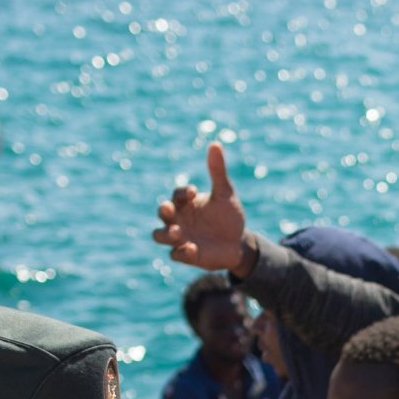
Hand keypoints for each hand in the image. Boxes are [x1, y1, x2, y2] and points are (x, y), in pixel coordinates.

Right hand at [154, 143, 248, 273]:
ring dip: (166, 234)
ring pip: (159, 235)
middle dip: (164, 211)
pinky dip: (181, 252)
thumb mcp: (225, 193)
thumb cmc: (228, 216)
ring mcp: (180, 238)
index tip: (194, 191)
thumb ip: (217, 171)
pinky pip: (175, 255)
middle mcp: (179, 219)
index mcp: (186, 203)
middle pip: (161, 213)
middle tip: (171, 210)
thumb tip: (215, 143)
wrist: (238, 243)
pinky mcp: (186, 255)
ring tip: (179, 233)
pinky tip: (194, 249)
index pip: (177, 194)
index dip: (182, 192)